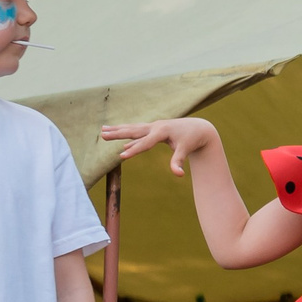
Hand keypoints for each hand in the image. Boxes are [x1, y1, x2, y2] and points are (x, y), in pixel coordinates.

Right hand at [99, 117, 219, 175]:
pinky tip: (116, 132)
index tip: (121, 156)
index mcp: (162, 132)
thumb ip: (178, 161)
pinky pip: (136, 129)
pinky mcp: (153, 127)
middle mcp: (155, 127)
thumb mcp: (186, 150)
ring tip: (102, 130)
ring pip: (132, 128)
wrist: (198, 127)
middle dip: (118, 134)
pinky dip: (125, 130)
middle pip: (133, 131)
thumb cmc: (192, 139)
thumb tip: (178, 175)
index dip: (134, 151)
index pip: (145, 143)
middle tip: (102, 135)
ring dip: (117, 129)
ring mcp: (153, 126)